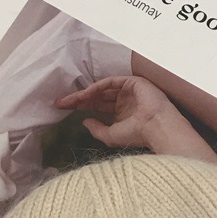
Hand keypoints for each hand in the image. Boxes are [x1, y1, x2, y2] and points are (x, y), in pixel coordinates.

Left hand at [55, 76, 179, 149]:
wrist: (156, 128)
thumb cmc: (137, 135)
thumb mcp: (111, 136)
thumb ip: (97, 129)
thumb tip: (84, 121)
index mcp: (121, 114)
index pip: (97, 107)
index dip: (81, 107)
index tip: (63, 109)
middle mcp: (124, 101)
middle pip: (97, 97)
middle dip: (79, 99)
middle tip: (60, 102)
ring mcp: (128, 91)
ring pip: (101, 89)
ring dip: (84, 94)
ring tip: (69, 100)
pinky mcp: (132, 82)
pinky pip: (110, 82)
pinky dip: (97, 87)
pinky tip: (85, 94)